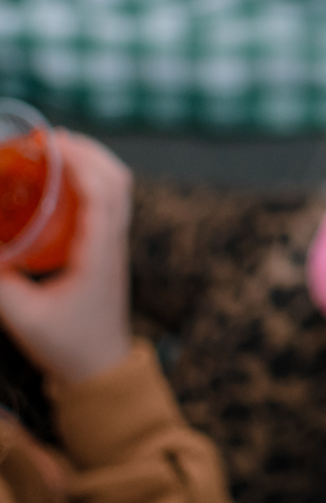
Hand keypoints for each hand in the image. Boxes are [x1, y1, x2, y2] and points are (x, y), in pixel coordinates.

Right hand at [0, 131, 132, 383]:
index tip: (52, 141)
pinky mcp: (109, 249)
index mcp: (100, 253)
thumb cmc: (68, 345)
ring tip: (56, 150)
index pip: (103, 194)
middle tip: (50, 138)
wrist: (102, 369)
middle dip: (89, 151)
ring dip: (93, 163)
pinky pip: (110, 202)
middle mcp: (115, 241)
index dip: (82, 160)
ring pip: (119, 190)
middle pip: (118, 181)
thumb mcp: (23, 317)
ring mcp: (116, 244)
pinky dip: (92, 181)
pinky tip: (61, 182)